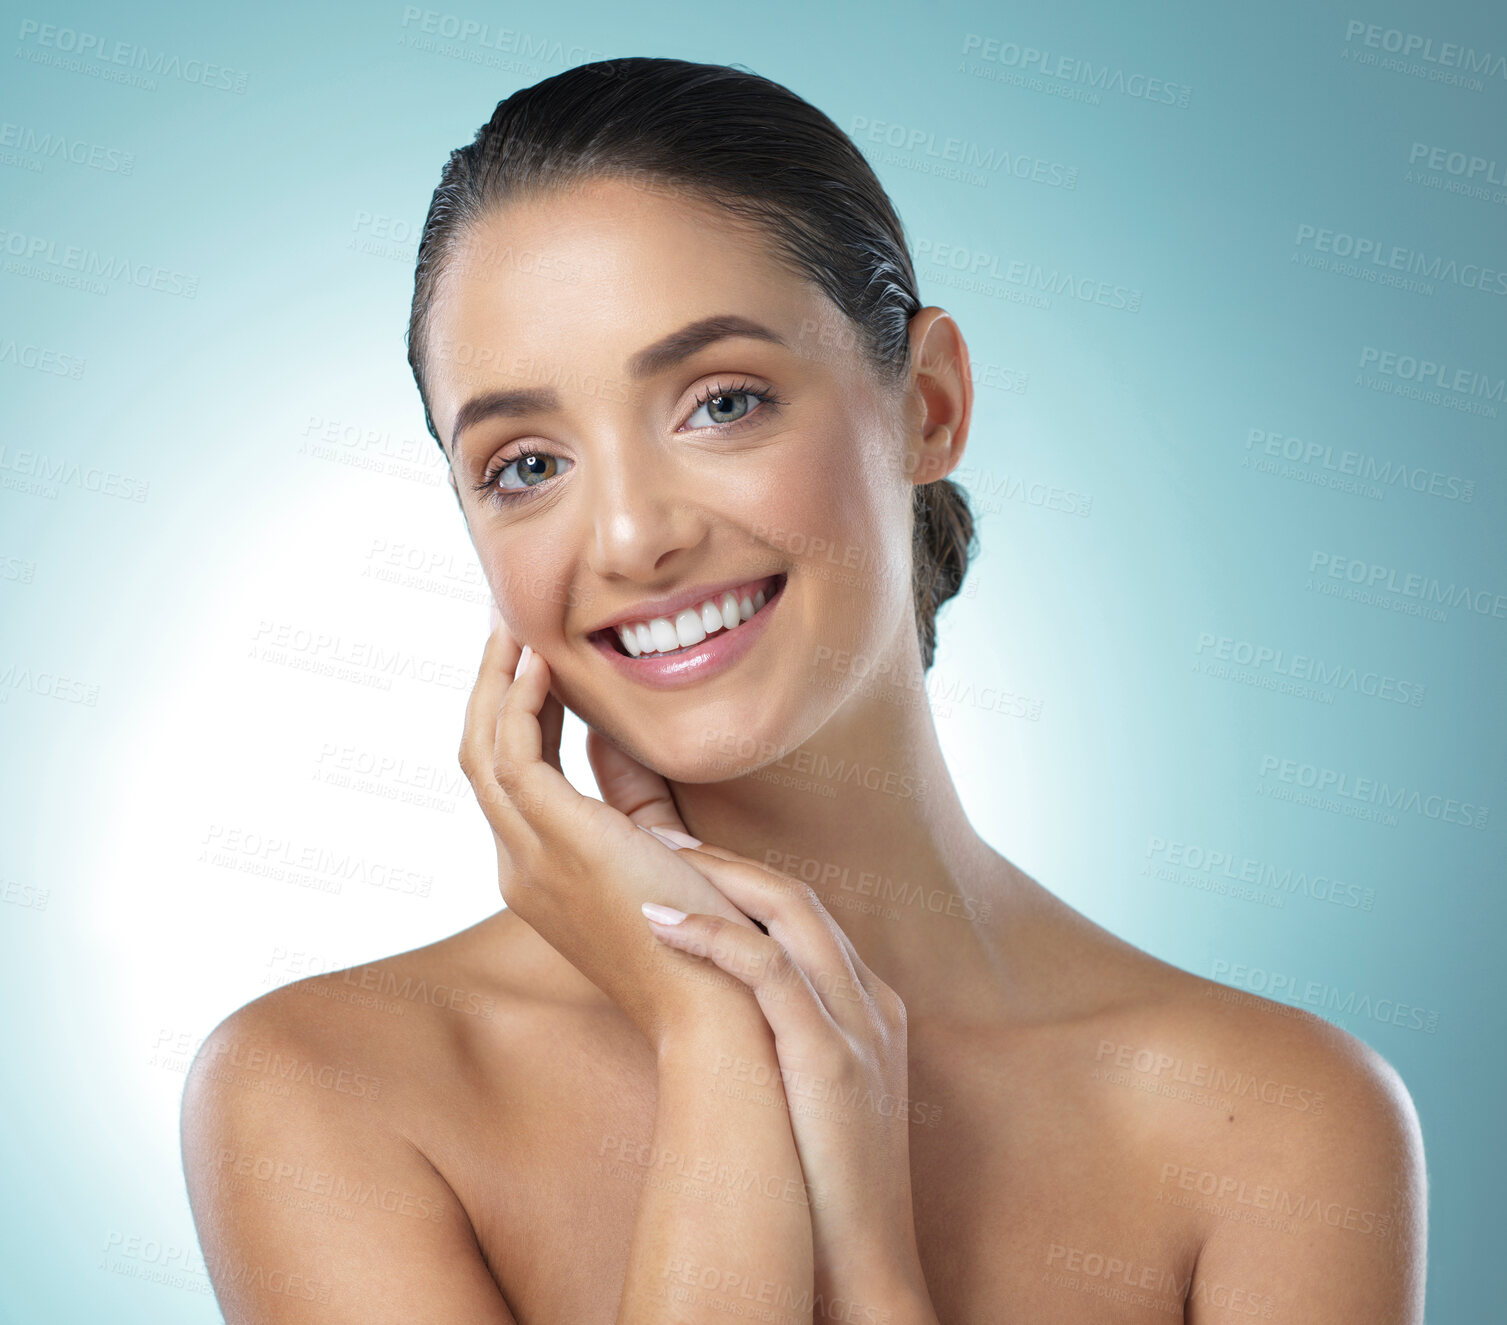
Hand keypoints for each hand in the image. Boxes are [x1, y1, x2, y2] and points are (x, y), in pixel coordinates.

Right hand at [461, 608, 765, 1048]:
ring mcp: (530, 859)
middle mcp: (520, 867)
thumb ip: (633, 796)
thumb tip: (613, 734)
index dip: (513, 711)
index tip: (529, 659)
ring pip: (483, 750)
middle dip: (490, 686)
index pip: (508, 775)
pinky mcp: (560, 845)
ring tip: (514, 624)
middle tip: (504, 624)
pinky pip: (516, 756)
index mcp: (539, 872)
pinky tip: (545, 665)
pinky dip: (522, 704)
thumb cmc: (705, 939)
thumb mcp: (660, 851)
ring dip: (496, 681)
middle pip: (480, 755)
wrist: (717, 1010)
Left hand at [639, 849, 934, 1314]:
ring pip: (790, 915)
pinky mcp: (831, 1060)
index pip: (810, 918)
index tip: (689, 860)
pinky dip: (714, 935)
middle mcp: (875, 1006)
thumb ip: (788, 1047)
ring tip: (654, 857)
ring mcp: (859, 1029)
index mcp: (874, 1012)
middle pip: (800, 899)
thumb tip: (722, 1019)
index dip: (747, 881)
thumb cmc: (825, 1194)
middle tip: (662, 835)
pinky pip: (770, 970)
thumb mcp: (814, 1102)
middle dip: (729, 860)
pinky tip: (661, 920)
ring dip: (718, 876)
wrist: (866, 1275)